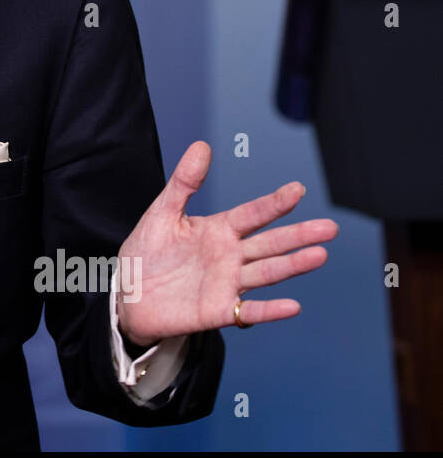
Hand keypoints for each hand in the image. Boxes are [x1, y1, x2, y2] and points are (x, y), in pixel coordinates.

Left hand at [115, 141, 337, 346]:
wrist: (127, 294)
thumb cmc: (147, 252)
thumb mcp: (162, 212)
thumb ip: (184, 182)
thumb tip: (201, 146)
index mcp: (219, 230)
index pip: (253, 214)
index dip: (274, 203)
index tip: (297, 190)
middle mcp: (230, 256)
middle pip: (269, 244)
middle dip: (298, 235)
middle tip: (329, 228)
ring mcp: (227, 283)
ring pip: (266, 272)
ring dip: (292, 265)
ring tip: (319, 255)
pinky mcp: (219, 311)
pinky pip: (249, 311)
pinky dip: (270, 310)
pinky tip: (291, 306)